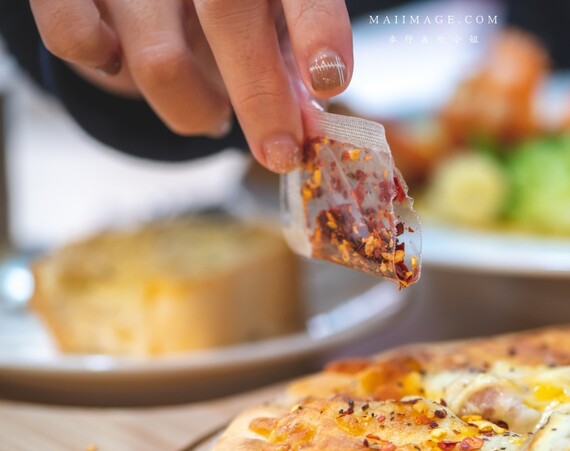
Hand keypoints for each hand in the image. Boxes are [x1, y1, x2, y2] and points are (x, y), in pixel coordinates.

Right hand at [28, 0, 352, 172]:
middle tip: (282, 153)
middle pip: (226, 15)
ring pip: (159, 59)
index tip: (330, 80)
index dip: (317, 27)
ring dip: (196, 110)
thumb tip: (310, 127)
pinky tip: (122, 63)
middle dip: (261, 99)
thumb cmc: (227, 12)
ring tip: (214, 113)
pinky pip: (74, 39)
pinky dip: (103, 65)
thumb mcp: (270, 27)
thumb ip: (293, 68)